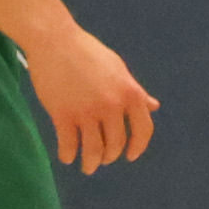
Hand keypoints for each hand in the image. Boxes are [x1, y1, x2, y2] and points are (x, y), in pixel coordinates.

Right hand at [19, 22, 158, 172]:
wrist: (56, 41)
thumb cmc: (88, 54)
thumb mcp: (119, 70)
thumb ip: (136, 92)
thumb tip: (153, 106)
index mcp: (131, 93)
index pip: (143, 129)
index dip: (138, 147)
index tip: (131, 156)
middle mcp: (112, 105)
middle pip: (116, 144)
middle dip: (110, 156)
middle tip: (104, 160)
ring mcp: (87, 111)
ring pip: (93, 150)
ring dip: (91, 163)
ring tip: (88, 167)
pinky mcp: (62, 114)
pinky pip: (68, 144)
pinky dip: (68, 155)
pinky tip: (67, 158)